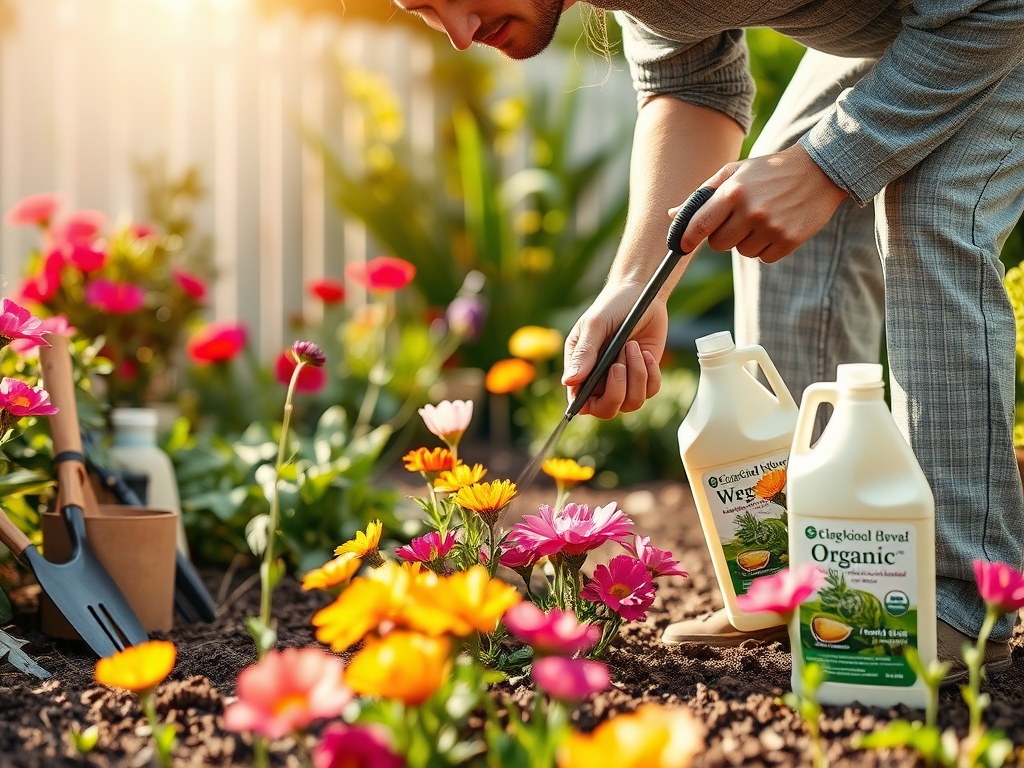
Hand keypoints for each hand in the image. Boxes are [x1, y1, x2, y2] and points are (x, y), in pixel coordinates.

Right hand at [561, 284, 666, 418]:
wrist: (641, 295)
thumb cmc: (611, 306)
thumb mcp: (594, 326)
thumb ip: (583, 354)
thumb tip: (568, 382)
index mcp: (581, 370)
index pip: (579, 402)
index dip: (586, 404)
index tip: (597, 387)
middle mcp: (601, 380)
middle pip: (607, 410)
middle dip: (616, 391)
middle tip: (619, 364)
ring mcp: (624, 380)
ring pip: (632, 402)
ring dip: (636, 375)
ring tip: (632, 347)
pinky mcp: (645, 376)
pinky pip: (650, 391)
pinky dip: (651, 372)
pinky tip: (645, 352)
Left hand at [675, 144, 847, 262]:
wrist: (819, 170)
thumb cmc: (768, 171)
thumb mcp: (734, 172)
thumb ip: (702, 195)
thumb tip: (672, 215)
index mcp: (733, 191)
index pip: (698, 225)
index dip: (685, 239)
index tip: (681, 245)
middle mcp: (751, 211)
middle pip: (718, 245)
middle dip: (722, 236)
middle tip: (737, 220)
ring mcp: (771, 228)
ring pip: (742, 252)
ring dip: (746, 241)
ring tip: (762, 218)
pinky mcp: (789, 241)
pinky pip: (763, 258)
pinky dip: (766, 247)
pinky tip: (776, 226)